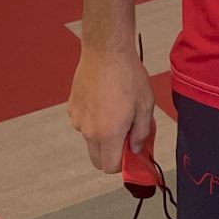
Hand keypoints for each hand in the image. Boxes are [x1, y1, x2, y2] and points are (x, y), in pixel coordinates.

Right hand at [67, 47, 155, 173]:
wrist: (106, 51)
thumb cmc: (128, 76)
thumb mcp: (146, 105)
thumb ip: (142, 133)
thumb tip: (136, 149)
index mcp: (108, 133)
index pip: (110, 167)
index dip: (123, 164)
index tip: (132, 152)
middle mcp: (89, 131)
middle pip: (97, 159)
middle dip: (111, 154)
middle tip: (126, 135)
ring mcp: (77, 119)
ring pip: (90, 140)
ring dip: (102, 135)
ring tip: (115, 109)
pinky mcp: (72, 108)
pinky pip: (83, 123)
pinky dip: (93, 119)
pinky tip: (103, 100)